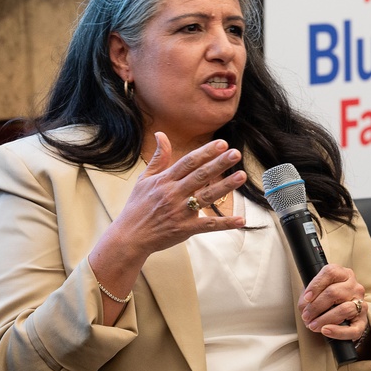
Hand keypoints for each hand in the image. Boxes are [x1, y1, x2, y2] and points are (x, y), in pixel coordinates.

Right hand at [99, 132, 246, 263]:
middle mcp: (174, 194)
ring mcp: (181, 212)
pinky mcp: (186, 229)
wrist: (129, 237)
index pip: (188, 162)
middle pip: (200, 176)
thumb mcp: (144, 179)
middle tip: (236, 153)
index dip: (205, 152)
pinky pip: (209, 225)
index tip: (222, 143)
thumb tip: (161, 134)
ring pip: (207, 197)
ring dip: (225, 186)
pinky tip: (241, 220)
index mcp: (165, 180)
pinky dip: (225, 223)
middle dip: (219, 164)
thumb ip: (159, 158)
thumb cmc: (137, 206)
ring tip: (241, 176)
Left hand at [298, 264, 367, 340]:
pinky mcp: (362, 321)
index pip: (330, 273)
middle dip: (315, 307)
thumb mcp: (317, 292)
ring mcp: (360, 303)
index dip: (316, 285)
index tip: (306, 298)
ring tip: (312, 325)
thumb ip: (309, 296)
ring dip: (324, 319)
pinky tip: (326, 331)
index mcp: (343, 274)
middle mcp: (354, 286)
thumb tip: (304, 306)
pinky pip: (352, 329)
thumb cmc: (328, 300)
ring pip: (343, 309)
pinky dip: (337, 332)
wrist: (345, 315)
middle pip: (334, 293)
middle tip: (305, 316)